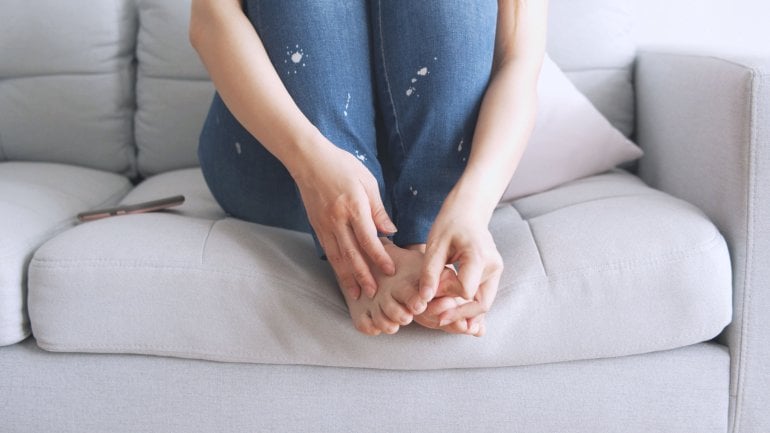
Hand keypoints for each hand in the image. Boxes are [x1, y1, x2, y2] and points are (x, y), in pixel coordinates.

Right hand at [292, 144, 396, 299]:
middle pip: (352, 253)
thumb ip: (378, 209)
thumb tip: (390, 231)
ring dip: (347, 277)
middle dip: (363, 275)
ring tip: (357, 294)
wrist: (309, 160)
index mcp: (353, 206)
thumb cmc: (342, 166)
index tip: (390, 271)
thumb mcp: (367, 181)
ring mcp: (324, 224)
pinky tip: (343, 276)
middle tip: (373, 293)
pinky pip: (328, 250)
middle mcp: (337, 219)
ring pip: (337, 257)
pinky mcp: (316, 226)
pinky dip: (336, 266)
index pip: (368, 239)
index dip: (380, 258)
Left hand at [419, 193, 502, 331]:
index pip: (465, 290)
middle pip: (480, 304)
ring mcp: (496, 272)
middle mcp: (494, 266)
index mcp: (479, 256)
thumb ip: (430, 272)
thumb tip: (424, 299)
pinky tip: (454, 314)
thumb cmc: (450, 224)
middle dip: (458, 315)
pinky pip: (483, 298)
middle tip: (436, 318)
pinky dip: (470, 308)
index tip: (431, 291)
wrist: (469, 212)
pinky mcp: (493, 276)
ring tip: (442, 318)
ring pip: (483, 305)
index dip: (447, 295)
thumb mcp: (435, 245)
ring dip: (465, 314)